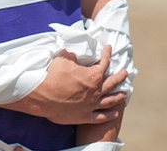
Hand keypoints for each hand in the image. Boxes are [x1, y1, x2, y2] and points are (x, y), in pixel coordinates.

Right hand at [6, 45, 127, 124]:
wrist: (41, 95)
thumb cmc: (51, 75)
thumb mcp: (62, 58)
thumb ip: (74, 54)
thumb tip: (76, 50)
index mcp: (92, 76)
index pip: (104, 62)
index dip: (107, 54)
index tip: (109, 48)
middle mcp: (95, 91)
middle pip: (112, 82)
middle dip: (120, 76)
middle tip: (125, 72)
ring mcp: (91, 105)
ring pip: (110, 100)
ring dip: (118, 96)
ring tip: (124, 93)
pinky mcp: (84, 116)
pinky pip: (101, 117)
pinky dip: (110, 115)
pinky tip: (116, 113)